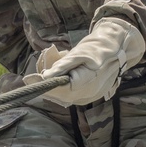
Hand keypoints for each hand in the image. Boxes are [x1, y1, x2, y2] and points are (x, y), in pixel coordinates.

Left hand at [30, 18, 145, 105]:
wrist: (116, 50)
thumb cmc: (96, 48)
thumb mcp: (78, 53)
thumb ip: (62, 66)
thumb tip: (45, 77)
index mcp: (87, 82)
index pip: (60, 89)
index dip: (44, 85)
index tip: (29, 79)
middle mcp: (89, 94)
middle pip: (61, 96)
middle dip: (45, 88)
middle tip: (31, 79)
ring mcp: (90, 98)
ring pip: (65, 98)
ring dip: (52, 90)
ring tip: (42, 78)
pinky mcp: (89, 97)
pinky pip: (71, 97)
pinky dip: (61, 90)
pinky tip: (56, 81)